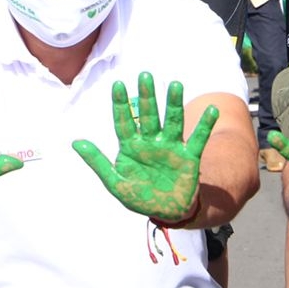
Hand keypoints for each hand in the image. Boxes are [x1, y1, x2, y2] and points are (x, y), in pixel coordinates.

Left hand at [73, 73, 218, 221]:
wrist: (167, 211)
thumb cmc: (140, 196)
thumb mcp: (115, 182)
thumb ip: (97, 162)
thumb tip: (76, 141)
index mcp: (131, 147)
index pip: (124, 122)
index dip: (121, 104)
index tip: (118, 85)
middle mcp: (151, 142)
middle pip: (149, 115)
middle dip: (147, 97)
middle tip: (145, 76)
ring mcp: (171, 147)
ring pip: (173, 121)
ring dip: (174, 104)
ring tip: (175, 85)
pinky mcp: (189, 157)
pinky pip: (198, 139)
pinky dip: (205, 126)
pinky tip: (212, 110)